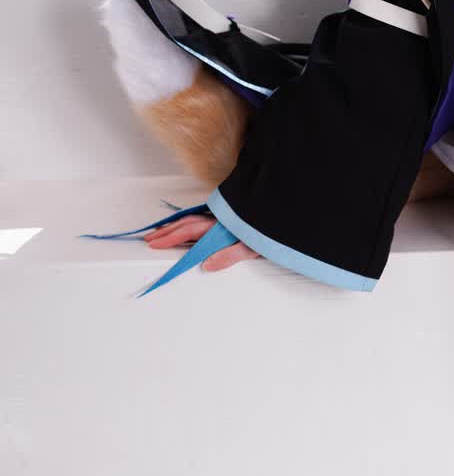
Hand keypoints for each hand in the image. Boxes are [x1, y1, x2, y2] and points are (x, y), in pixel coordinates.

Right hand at [143, 215, 260, 273]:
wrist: (281, 211)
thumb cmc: (269, 230)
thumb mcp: (251, 248)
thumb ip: (229, 256)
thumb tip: (206, 265)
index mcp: (219, 227)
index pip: (188, 232)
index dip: (169, 238)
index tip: (153, 243)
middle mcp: (217, 219)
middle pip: (186, 224)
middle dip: (166, 232)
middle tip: (149, 239)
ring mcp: (222, 216)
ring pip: (192, 219)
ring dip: (175, 226)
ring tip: (160, 232)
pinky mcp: (227, 216)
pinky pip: (201, 217)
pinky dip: (188, 222)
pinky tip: (186, 225)